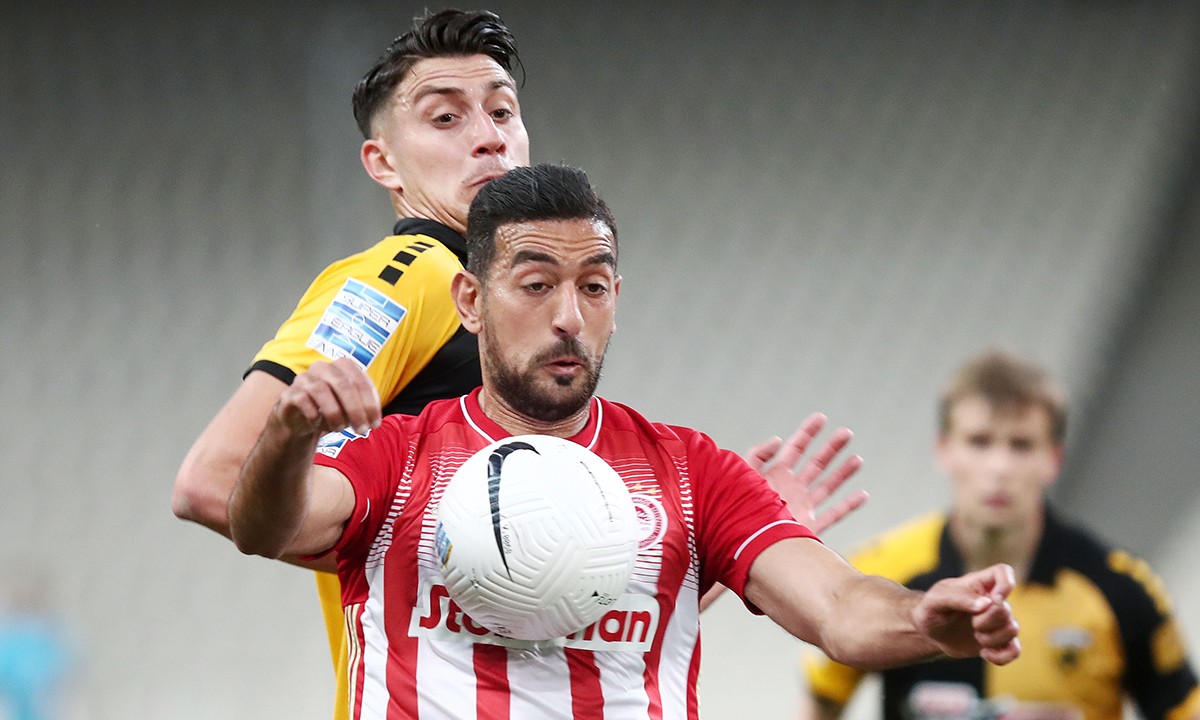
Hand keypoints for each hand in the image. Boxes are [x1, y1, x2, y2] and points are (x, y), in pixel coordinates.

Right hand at [275, 358, 381, 436]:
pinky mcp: (289, 393)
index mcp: (342, 366)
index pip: (360, 381)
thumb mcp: (352, 408)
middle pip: (343, 384)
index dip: (370, 404)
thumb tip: (374, 422)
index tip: (375, 425)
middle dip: (356, 410)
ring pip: (321, 390)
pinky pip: (302, 400)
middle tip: (362, 430)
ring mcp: (304, 378)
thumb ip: (364, 409)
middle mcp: (323, 368)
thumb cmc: (332, 410)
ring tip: (340, 428)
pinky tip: (317, 423)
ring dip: (334, 413)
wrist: (301, 420)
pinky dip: (313, 414)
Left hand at [743, 412, 867, 533]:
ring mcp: (801, 508)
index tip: (821, 417)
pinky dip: (849, 505)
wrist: (744, 544)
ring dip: (843, 473)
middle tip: (847, 432)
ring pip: (827, 486)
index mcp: (775, 475)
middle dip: (831, 447)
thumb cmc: (738, 510)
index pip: (795, 448)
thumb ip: (757, 455)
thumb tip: (779, 440)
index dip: (807, 432)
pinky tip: (863, 495)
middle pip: (816, 464)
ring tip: (858, 459)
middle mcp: (791, 489)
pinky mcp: (808, 528)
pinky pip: (833, 515)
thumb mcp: (743, 476)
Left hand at [914, 563, 1020, 664]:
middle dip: (987, 620)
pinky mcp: (998, 641)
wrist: (929, 633)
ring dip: (992, 638)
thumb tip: (986, 603)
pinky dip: (1002, 656)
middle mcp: (993, 600)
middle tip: (972, 623)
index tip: (991, 599)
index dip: (1005, 585)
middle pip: (1006, 609)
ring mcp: (998, 621)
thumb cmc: (932, 609)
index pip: (1004, 572)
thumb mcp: (936, 599)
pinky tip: (984, 653)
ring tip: (976, 636)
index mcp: (979, 583)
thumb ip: (959, 597)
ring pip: (1013, 629)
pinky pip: (1015, 651)